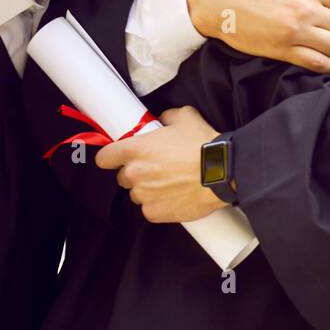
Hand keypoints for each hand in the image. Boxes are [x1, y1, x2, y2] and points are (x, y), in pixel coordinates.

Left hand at [96, 106, 225, 223]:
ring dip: (149, 191)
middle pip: (123, 178)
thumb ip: (167, 116)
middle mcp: (135, 173)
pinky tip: (175, 197)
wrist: (224, 172)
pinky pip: (150, 210)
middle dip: (137, 174)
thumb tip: (163, 119)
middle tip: (158, 170)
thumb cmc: (205, 146)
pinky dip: (160, 206)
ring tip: (171, 184)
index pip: (104, 158)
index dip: (112, 158)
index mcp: (135, 149)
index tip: (119, 159)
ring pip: (138, 195)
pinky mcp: (155, 213)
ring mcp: (144, 195)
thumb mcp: (186, 117)